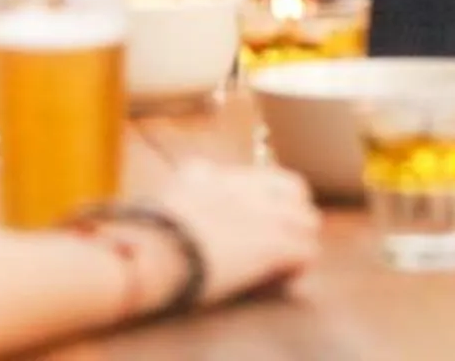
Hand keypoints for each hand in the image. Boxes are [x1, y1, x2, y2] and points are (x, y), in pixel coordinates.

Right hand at [145, 161, 318, 308]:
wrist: (152, 251)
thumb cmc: (146, 235)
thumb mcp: (165, 196)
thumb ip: (186, 185)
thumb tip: (190, 183)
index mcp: (214, 174)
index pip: (261, 176)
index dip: (268, 202)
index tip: (256, 226)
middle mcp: (246, 186)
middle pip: (295, 190)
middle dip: (292, 215)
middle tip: (277, 244)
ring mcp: (264, 212)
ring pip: (308, 220)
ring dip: (296, 243)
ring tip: (279, 267)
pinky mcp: (275, 243)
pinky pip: (307, 252)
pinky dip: (296, 269)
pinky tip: (279, 281)